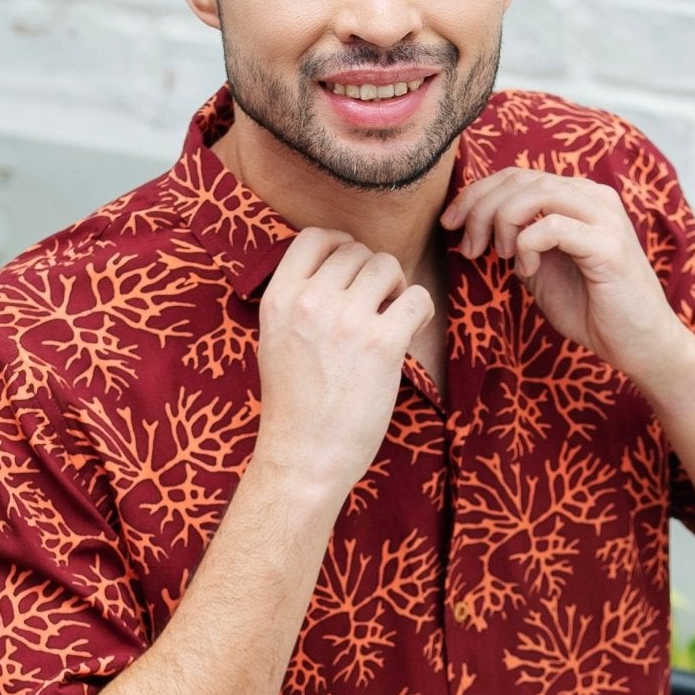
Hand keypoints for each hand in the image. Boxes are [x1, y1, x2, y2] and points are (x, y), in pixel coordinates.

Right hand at [251, 228, 433, 499]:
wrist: (303, 457)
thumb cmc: (293, 405)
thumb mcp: (275, 340)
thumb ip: (297, 300)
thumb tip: (334, 267)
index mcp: (279, 298)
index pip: (314, 237)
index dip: (340, 244)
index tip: (351, 266)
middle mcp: (311, 302)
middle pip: (357, 252)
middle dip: (372, 273)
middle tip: (375, 305)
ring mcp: (347, 321)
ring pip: (387, 267)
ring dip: (396, 288)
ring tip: (391, 318)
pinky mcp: (383, 344)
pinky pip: (417, 299)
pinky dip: (419, 311)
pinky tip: (409, 332)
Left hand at [441, 169, 694, 393]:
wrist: (640, 345)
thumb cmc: (593, 309)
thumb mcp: (542, 269)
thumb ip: (519, 242)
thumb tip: (479, 225)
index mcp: (579, 198)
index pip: (518, 176)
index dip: (476, 194)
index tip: (451, 224)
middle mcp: (594, 198)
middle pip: (521, 178)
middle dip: (480, 208)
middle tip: (467, 245)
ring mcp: (605, 218)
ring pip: (536, 193)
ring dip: (502, 222)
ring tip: (497, 255)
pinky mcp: (609, 246)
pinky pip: (553, 226)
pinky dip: (528, 246)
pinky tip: (527, 271)